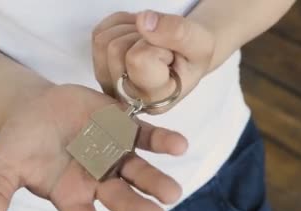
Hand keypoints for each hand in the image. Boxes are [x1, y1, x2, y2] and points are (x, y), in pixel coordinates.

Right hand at [0, 84, 187, 210]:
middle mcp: (98, 181)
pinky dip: (162, 142)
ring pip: (139, 172)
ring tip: (172, 192)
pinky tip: (178, 146)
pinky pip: (146, 137)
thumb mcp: (4, 165)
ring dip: (156, 181)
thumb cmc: (21, 143)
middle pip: (120, 199)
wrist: (36, 107)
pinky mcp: (124, 128)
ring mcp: (114, 154)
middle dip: (137, 210)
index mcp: (71, 196)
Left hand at [92, 10, 215, 103]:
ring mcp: (110, 84)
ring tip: (152, 42)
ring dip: (131, 30)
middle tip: (161, 47)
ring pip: (104, 40)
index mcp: (155, 100)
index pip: (137, 59)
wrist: (186, 57)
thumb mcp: (201, 44)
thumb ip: (178, 33)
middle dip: (142, 36)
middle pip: (116, 48)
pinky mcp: (100, 68)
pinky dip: (121, 26)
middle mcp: (127, 98)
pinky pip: (99, 33)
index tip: (171, 56)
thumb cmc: (193, 57)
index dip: (156, 45)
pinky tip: (139, 38)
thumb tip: (144, 22)